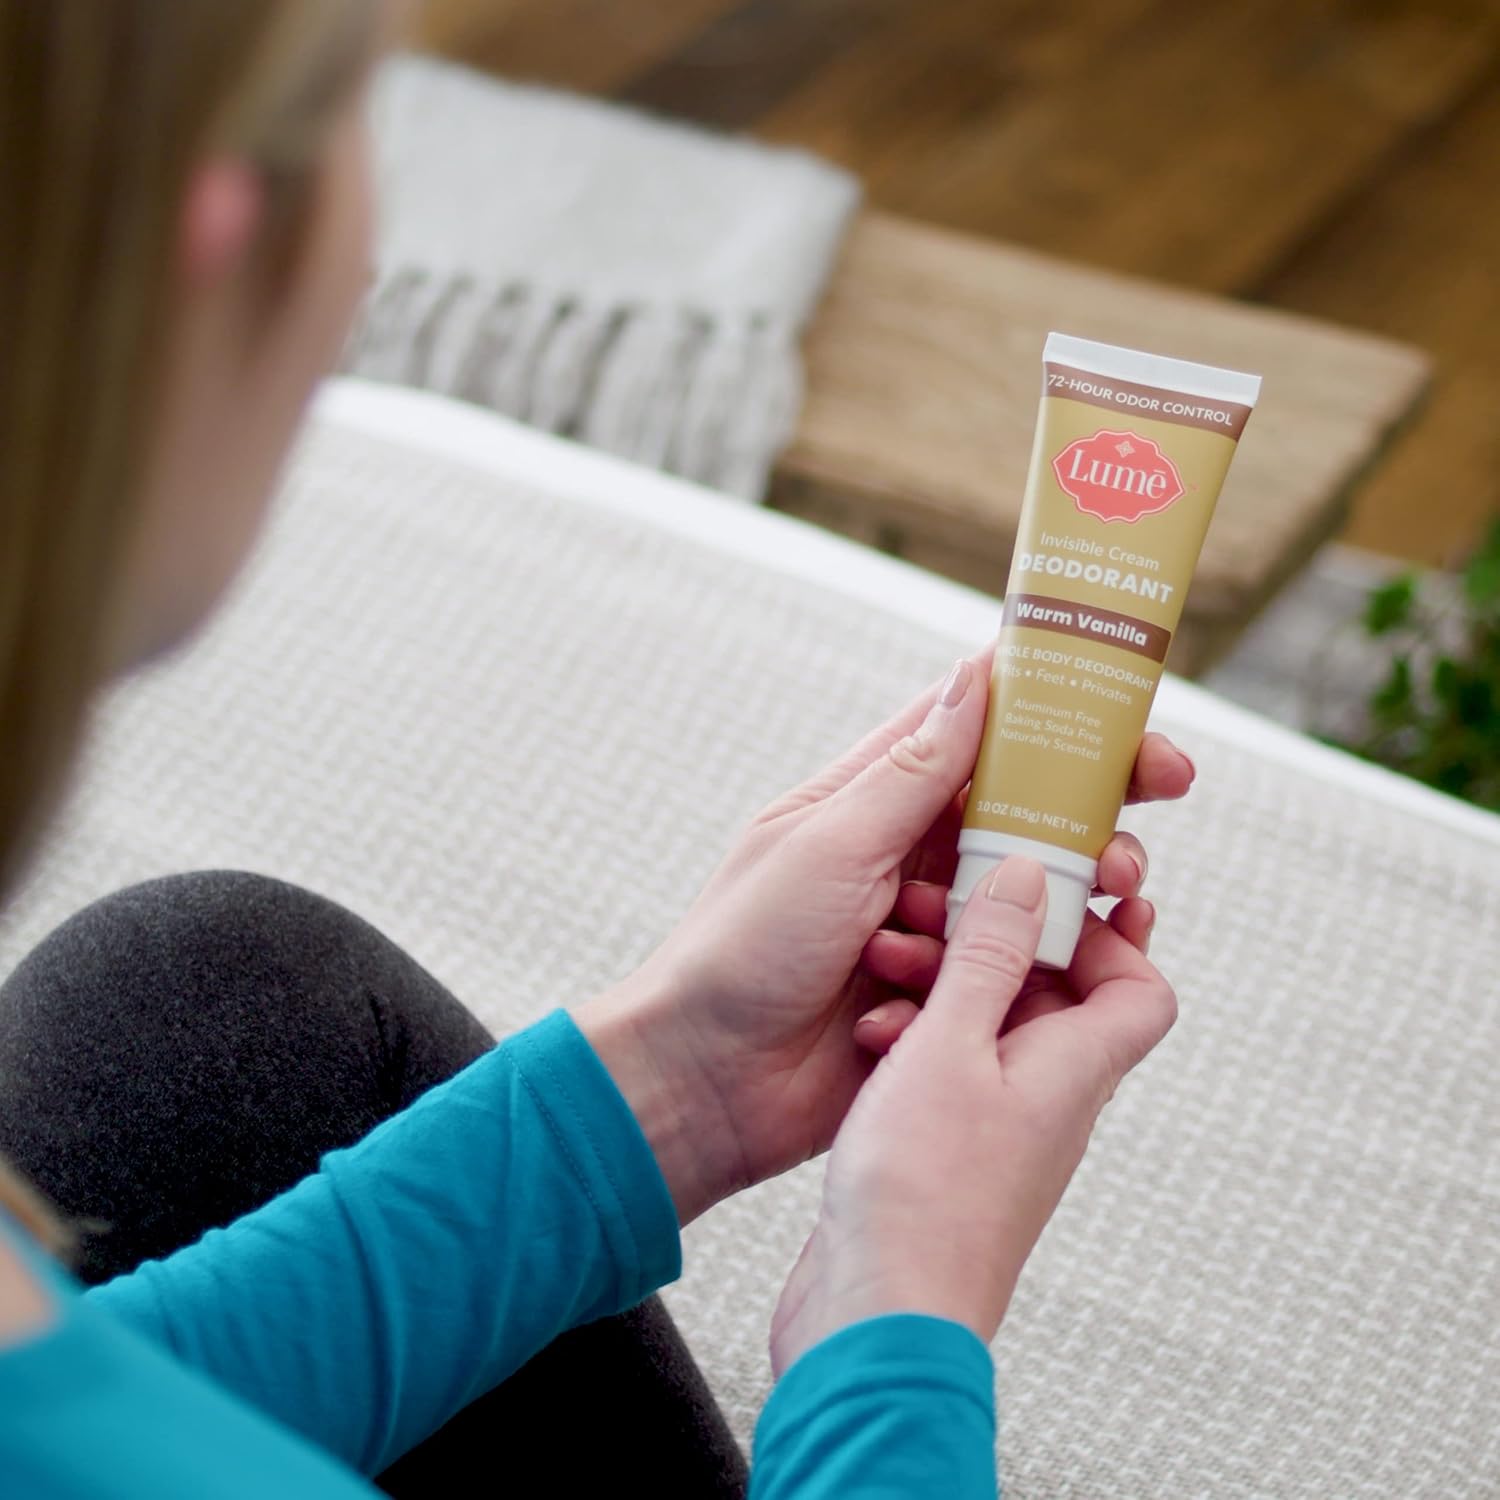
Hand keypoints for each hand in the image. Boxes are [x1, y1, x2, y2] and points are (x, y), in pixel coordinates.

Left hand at [578, 649, 1192, 1222]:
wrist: (708, 1081)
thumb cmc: (743, 949)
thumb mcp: (830, 845)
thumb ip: (909, 773)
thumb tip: (974, 680)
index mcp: (872, 800)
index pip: (977, 731)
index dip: (1054, 712)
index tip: (1128, 709)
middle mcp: (908, 854)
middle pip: (1024, 807)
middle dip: (1096, 799)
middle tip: (1164, 793)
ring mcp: (932, 925)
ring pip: (1034, 887)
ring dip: (1083, 880)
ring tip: (1117, 889)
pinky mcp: (947, 994)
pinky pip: (1019, 965)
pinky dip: (1052, 957)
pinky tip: (1086, 958)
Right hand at [768, 856, 1176, 1373]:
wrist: (877, 1319)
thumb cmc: (923, 1196)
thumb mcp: (951, 1045)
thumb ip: (990, 955)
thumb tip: (1031, 876)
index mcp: (1073, 1068)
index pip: (1141, 988)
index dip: (1107, 933)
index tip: (1042, 897)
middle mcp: (1048, 1096)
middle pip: (1052, 992)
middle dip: (992, 940)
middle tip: (938, 910)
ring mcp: (998, 1126)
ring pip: (988, 1023)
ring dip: (939, 982)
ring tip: (885, 966)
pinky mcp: (948, 1149)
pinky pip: (944, 1065)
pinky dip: (911, 1034)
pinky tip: (868, 1033)